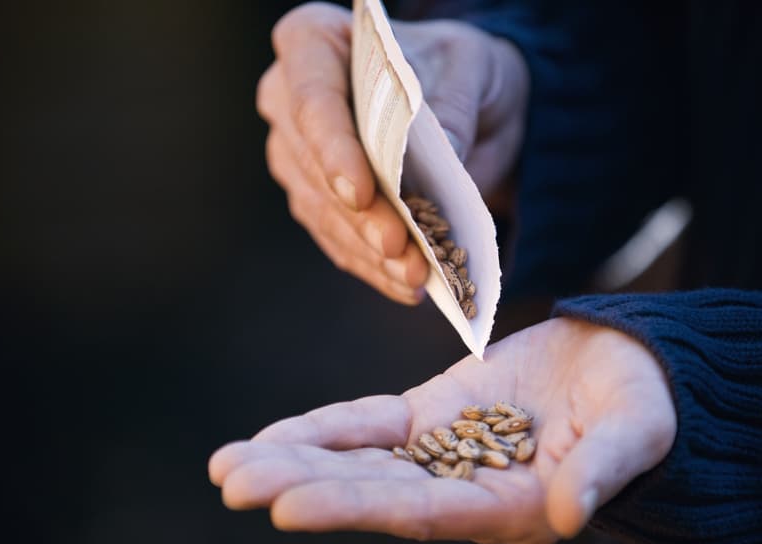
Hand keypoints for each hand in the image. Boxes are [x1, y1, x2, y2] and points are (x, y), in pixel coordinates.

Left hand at [208, 319, 675, 543]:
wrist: (636, 368)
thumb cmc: (650, 405)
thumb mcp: (638, 431)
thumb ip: (606, 469)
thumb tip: (574, 514)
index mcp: (511, 507)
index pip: (422, 512)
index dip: (355, 507)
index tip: (287, 506)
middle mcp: (466, 490)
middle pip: (373, 491)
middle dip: (301, 485)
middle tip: (231, 483)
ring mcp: (445, 452)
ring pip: (360, 461)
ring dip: (295, 462)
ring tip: (226, 468)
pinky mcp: (436, 414)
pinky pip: (372, 424)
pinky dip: (324, 430)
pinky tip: (272, 437)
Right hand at [257, 2, 529, 304]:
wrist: (469, 105)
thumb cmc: (459, 70)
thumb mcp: (473, 69)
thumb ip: (455, 106)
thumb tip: (445, 157)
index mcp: (314, 42)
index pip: (310, 92)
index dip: (332, 145)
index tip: (361, 191)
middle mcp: (288, 98)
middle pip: (311, 162)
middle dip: (358, 214)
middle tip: (399, 247)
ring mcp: (296, 155)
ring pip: (321, 210)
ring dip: (367, 249)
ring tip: (414, 274)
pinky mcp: (316, 202)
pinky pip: (336, 239)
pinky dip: (372, 266)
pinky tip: (405, 284)